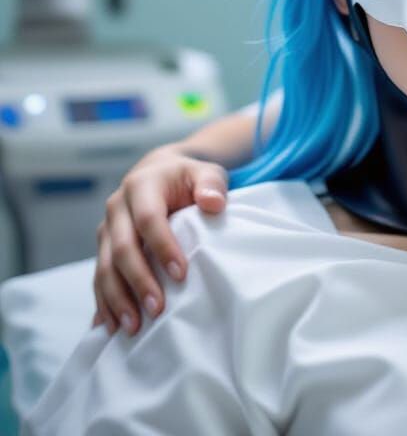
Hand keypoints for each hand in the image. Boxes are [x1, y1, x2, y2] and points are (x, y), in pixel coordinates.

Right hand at [92, 145, 227, 335]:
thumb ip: (211, 184)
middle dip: (139, 281)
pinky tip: (110, 327)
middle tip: (157, 309)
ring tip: (133, 327)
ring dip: (117, 299)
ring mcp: (106, 229)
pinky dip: (104, 303)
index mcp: (142, 185)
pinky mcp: (102, 248)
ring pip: (105, 268)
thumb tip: (213, 203)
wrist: (157, 173)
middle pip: (122, 248)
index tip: (181, 274)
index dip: (163, 247)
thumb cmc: (187, 178)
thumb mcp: (205, 172)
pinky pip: (99, 278)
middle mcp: (117, 208)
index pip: (149, 219)